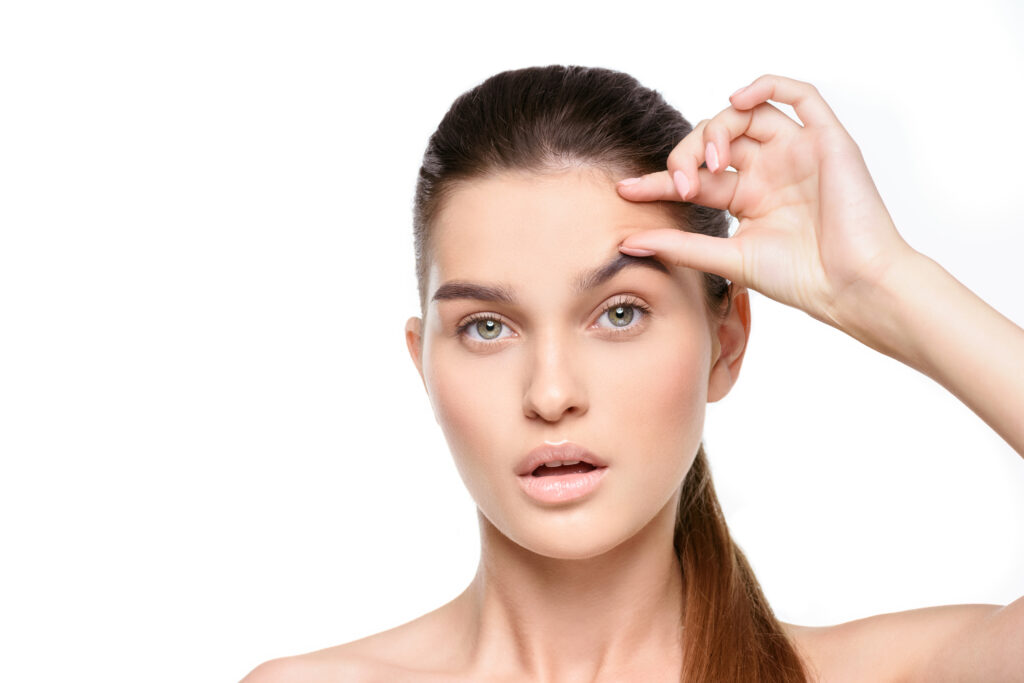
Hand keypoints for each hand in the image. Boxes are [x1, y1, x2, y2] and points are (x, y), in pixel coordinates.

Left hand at [616, 74, 917, 331]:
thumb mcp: (728, 258)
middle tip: (681, 183)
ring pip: (748, 115)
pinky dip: (766, 86)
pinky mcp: (827, 140)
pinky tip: (737, 101)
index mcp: (748, 198)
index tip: (624, 190)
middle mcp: (770, 171)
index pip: (694, 177)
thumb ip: (680, 246)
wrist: (851, 286)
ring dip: (718, 128)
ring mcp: (797, 153)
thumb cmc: (801, 279)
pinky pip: (799, 95)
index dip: (658, 181)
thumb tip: (627, 242)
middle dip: (688, 154)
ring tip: (710, 161)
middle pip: (716, 139)